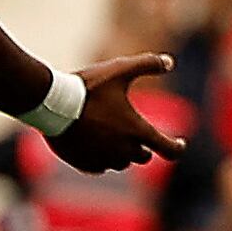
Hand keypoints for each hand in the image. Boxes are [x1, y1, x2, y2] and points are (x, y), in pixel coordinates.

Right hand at [51, 52, 179, 174]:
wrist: (51, 103)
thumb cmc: (88, 87)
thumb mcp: (120, 69)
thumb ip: (148, 64)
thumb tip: (171, 62)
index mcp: (136, 131)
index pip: (168, 149)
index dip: (177, 147)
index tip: (180, 143)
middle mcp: (123, 150)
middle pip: (143, 157)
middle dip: (143, 147)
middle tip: (137, 135)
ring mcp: (103, 160)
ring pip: (121, 164)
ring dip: (122, 154)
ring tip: (114, 138)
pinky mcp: (84, 164)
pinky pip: (100, 168)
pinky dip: (103, 160)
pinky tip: (97, 146)